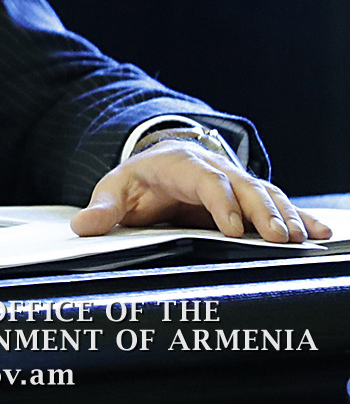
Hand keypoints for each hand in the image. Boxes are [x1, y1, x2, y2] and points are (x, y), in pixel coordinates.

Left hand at [71, 140, 330, 242]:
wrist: (157, 164)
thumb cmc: (138, 180)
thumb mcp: (115, 189)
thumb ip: (103, 208)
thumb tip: (82, 227)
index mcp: (181, 166)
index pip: (206, 180)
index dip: (221, 202)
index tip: (231, 228)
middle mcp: (215, 170)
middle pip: (245, 187)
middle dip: (263, 212)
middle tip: (279, 239)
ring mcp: (236, 183)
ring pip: (266, 195)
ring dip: (286, 216)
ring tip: (303, 239)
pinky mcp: (248, 198)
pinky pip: (279, 205)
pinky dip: (300, 217)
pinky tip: (321, 232)